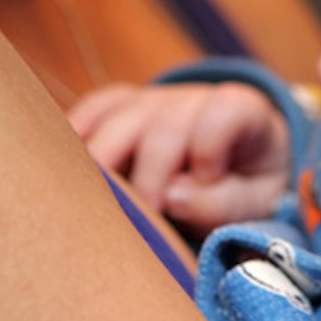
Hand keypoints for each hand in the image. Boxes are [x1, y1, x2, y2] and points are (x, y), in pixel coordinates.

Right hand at [69, 81, 289, 233]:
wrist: (238, 163)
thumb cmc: (248, 184)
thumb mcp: (255, 202)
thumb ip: (225, 201)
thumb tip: (174, 196)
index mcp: (242, 112)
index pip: (224, 111)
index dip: (209, 146)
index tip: (204, 182)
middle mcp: (193, 98)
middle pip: (164, 124)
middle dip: (150, 177)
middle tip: (142, 222)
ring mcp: (154, 99)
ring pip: (120, 119)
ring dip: (106, 165)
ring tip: (97, 209)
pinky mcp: (122, 106)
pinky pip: (94, 111)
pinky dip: (77, 138)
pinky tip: (65, 174)